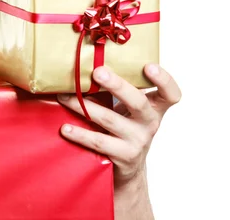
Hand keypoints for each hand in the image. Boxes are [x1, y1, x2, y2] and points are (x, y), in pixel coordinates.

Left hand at [57, 64, 180, 186]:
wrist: (130, 169)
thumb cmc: (125, 128)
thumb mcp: (129, 109)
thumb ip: (119, 90)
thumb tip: (84, 66)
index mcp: (155, 108)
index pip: (170, 94)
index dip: (164, 80)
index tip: (148, 66)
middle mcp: (150, 123)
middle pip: (138, 102)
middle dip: (117, 86)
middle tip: (97, 72)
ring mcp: (138, 141)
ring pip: (110, 120)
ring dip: (84, 106)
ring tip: (64, 97)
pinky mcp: (124, 156)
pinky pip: (99, 142)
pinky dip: (80, 134)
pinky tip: (65, 128)